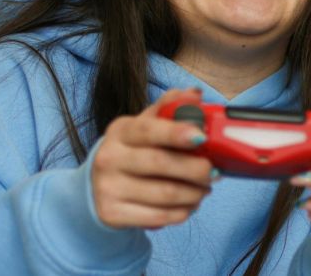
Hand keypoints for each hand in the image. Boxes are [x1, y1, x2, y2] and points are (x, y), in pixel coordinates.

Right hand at [91, 89, 217, 228]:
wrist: (95, 189)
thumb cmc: (131, 154)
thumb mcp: (143, 127)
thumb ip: (169, 109)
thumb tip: (195, 94)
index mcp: (120, 131)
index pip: (148, 129)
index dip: (176, 132)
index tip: (202, 136)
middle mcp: (109, 158)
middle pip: (160, 163)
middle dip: (196, 169)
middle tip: (214, 172)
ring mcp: (107, 188)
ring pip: (165, 194)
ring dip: (194, 193)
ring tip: (204, 189)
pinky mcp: (112, 214)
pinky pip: (159, 216)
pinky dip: (182, 212)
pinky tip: (189, 205)